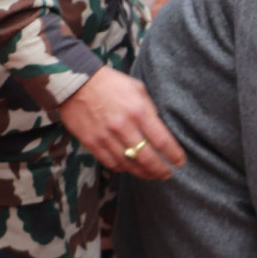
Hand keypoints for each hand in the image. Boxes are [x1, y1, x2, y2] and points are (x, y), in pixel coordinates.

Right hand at [58, 66, 186, 179]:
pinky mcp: (91, 142)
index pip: (162, 141)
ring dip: (143, 173)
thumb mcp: (137, 89)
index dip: (174, 155)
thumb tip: (159, 128)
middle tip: (167, 174)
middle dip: (160, 170)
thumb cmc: (110, 83)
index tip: (180, 162)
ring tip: (151, 175)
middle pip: (147, 158)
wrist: (76, 82)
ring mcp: (106, 136)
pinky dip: (123, 168)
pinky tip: (130, 168)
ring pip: (129, 164)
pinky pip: (110, 163)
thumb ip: (149, 109)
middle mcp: (123, 127)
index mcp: (138, 112)